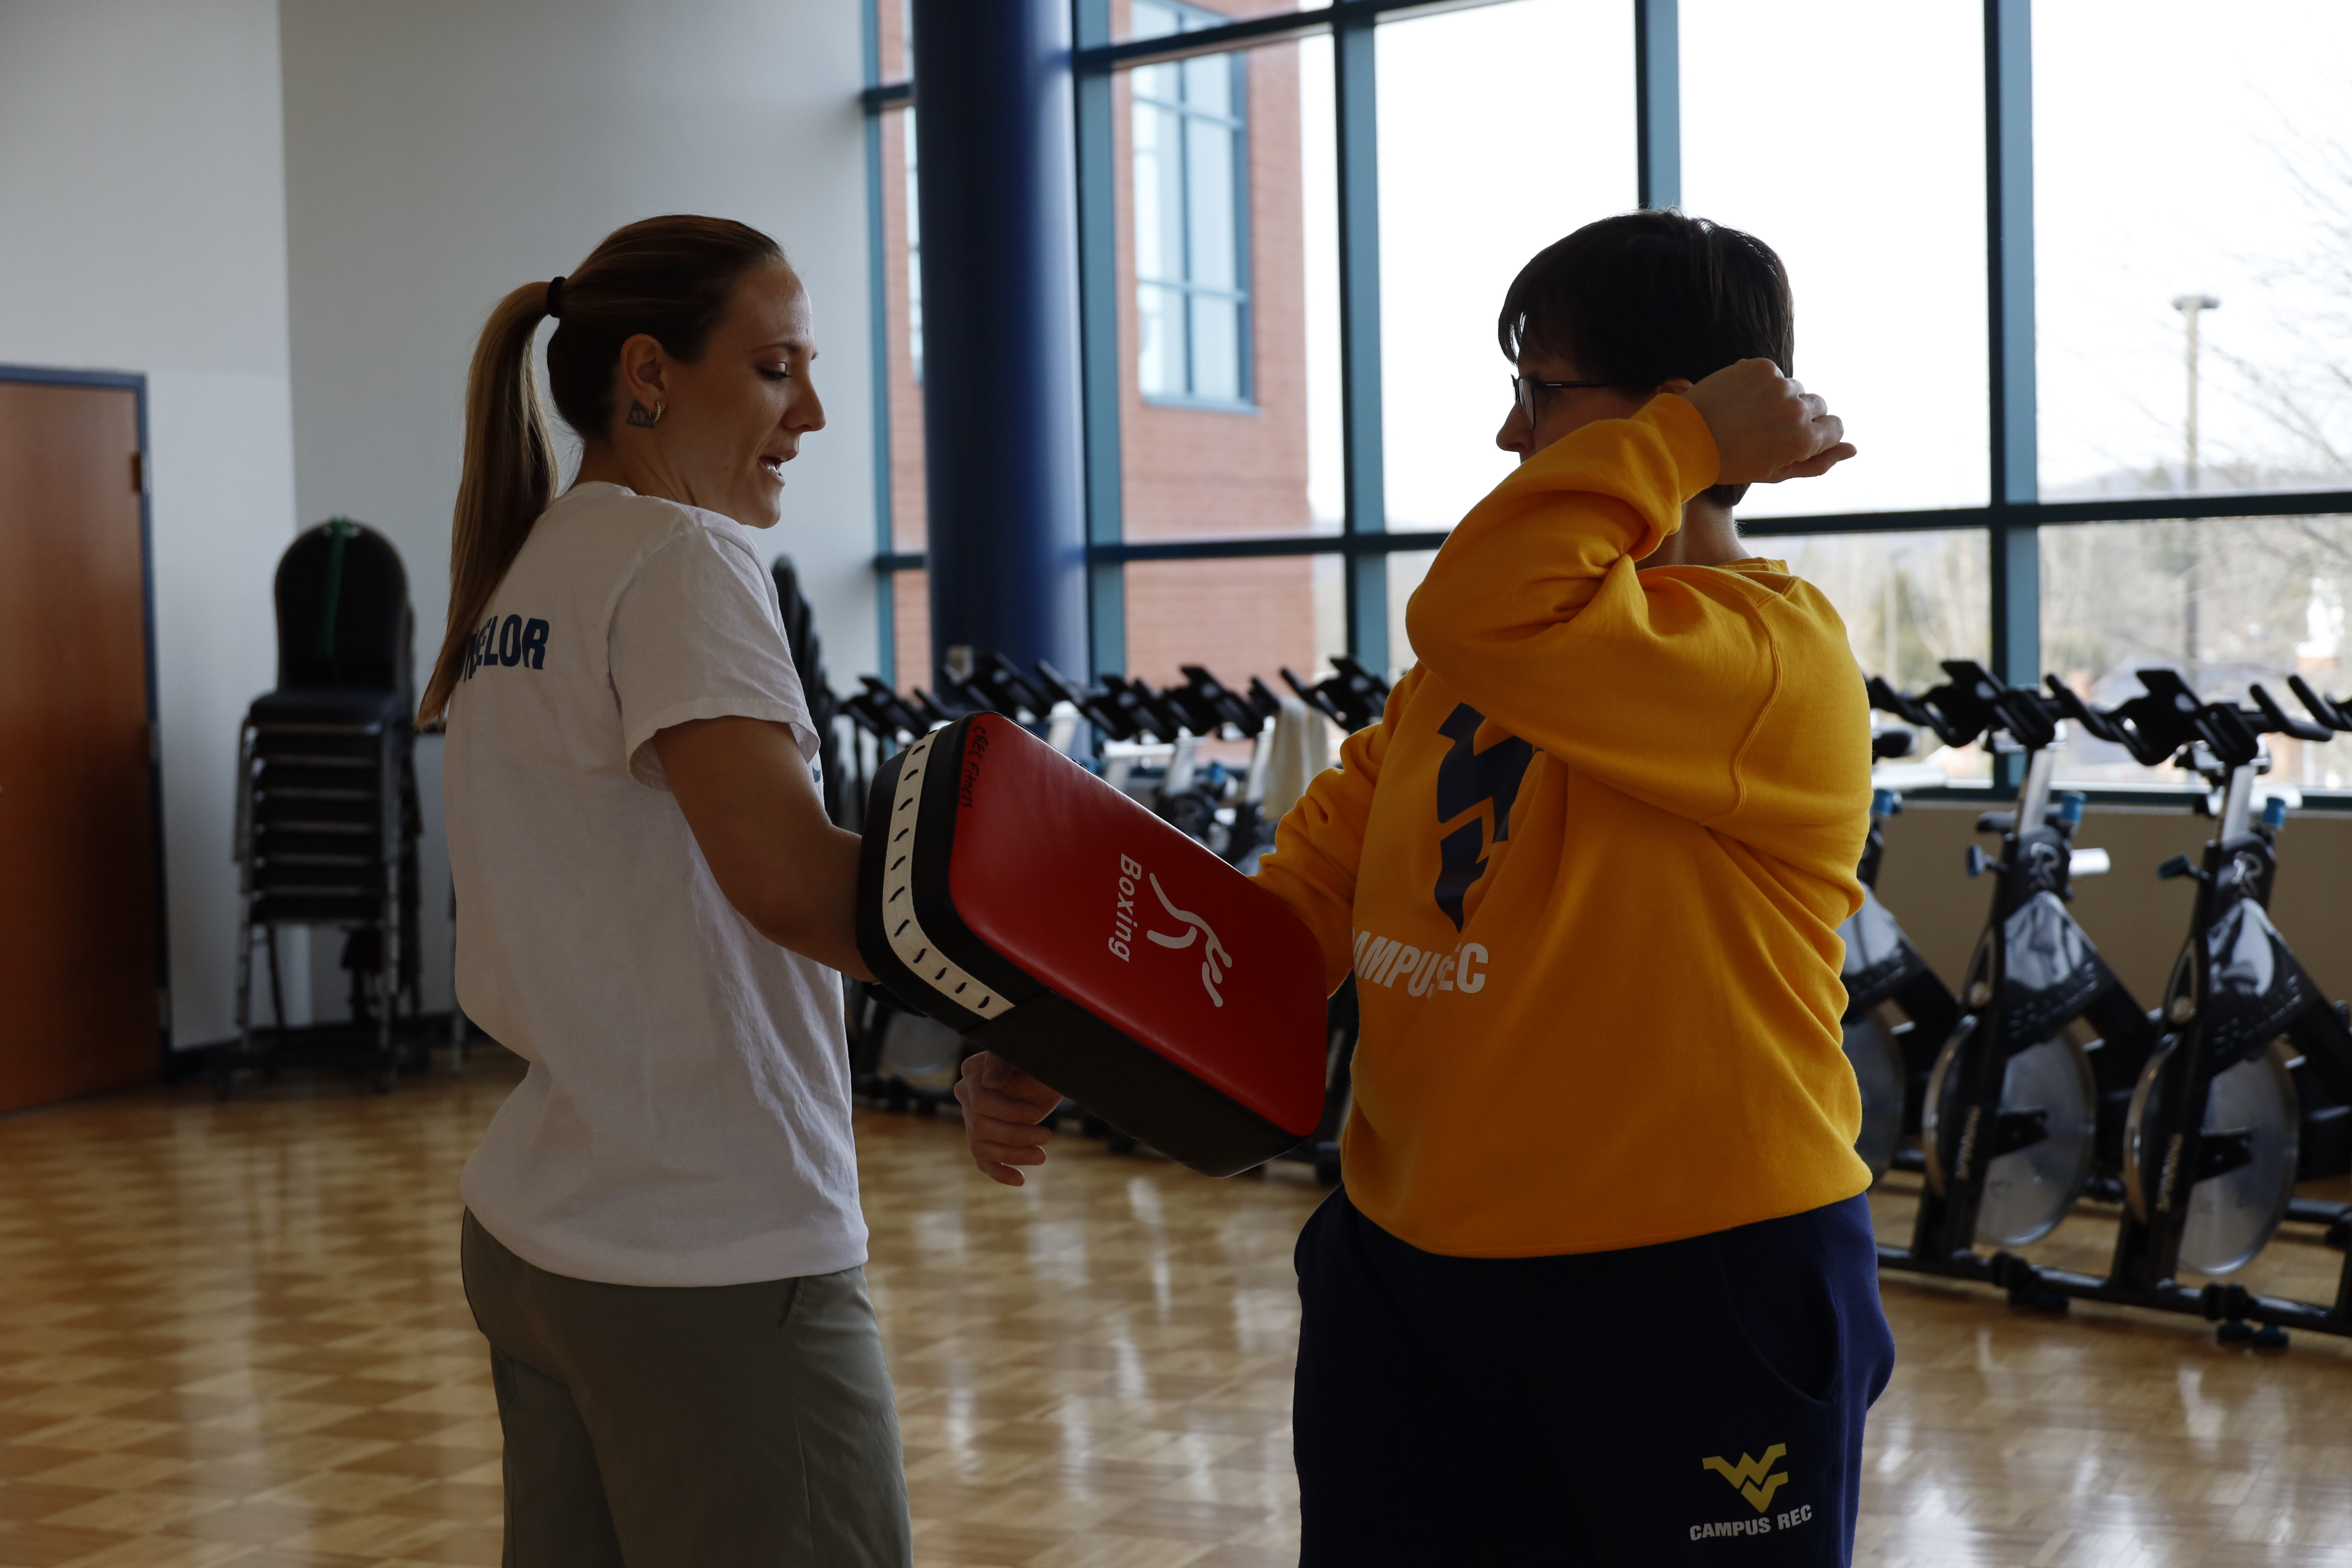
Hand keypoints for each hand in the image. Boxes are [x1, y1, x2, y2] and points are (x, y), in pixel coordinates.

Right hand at [954, 1052, 1061, 1186]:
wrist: (1045, 1076)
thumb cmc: (1035, 1063)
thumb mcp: (1024, 1057)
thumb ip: (1003, 1062)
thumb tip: (989, 1081)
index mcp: (972, 1073)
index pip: (980, 1102)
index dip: (1009, 1111)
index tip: (1036, 1112)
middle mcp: (965, 1097)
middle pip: (980, 1128)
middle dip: (1016, 1135)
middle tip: (1047, 1136)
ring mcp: (972, 1120)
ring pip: (981, 1148)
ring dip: (1013, 1155)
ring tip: (1041, 1156)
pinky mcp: (984, 1139)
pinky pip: (983, 1162)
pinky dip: (1000, 1173)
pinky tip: (1020, 1179)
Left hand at [1668, 359, 1855, 485]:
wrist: (1686, 439)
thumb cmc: (1733, 462)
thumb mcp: (1778, 472)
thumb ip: (1819, 462)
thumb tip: (1853, 449)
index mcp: (1805, 439)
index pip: (1836, 427)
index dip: (1818, 434)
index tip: (1796, 438)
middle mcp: (1798, 409)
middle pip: (1819, 405)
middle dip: (1802, 416)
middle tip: (1769, 429)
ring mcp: (1779, 385)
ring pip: (1796, 388)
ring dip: (1781, 398)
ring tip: (1751, 415)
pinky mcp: (1761, 367)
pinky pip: (1775, 374)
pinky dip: (1762, 384)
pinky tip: (1741, 399)